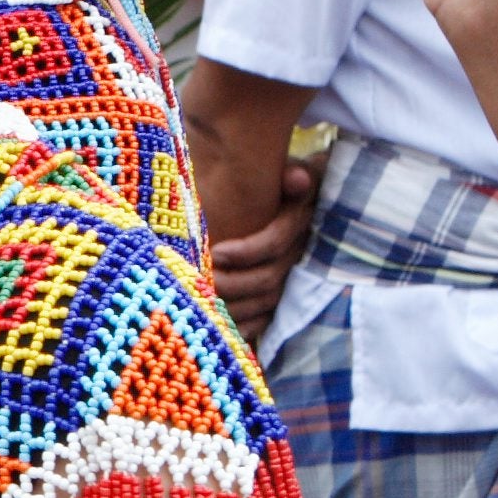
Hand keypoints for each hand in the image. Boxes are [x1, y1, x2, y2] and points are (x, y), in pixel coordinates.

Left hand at [206, 151, 313, 329]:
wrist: (298, 194)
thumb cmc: (278, 179)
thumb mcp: (287, 170)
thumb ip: (290, 173)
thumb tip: (297, 176)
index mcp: (299, 222)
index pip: (274, 244)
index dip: (247, 251)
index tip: (217, 251)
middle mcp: (299, 253)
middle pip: (267, 279)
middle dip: (231, 283)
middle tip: (197, 281)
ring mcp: (293, 277)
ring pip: (266, 302)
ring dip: (234, 307)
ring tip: (200, 304)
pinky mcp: (283, 295)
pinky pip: (267, 318)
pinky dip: (246, 326)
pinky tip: (219, 327)